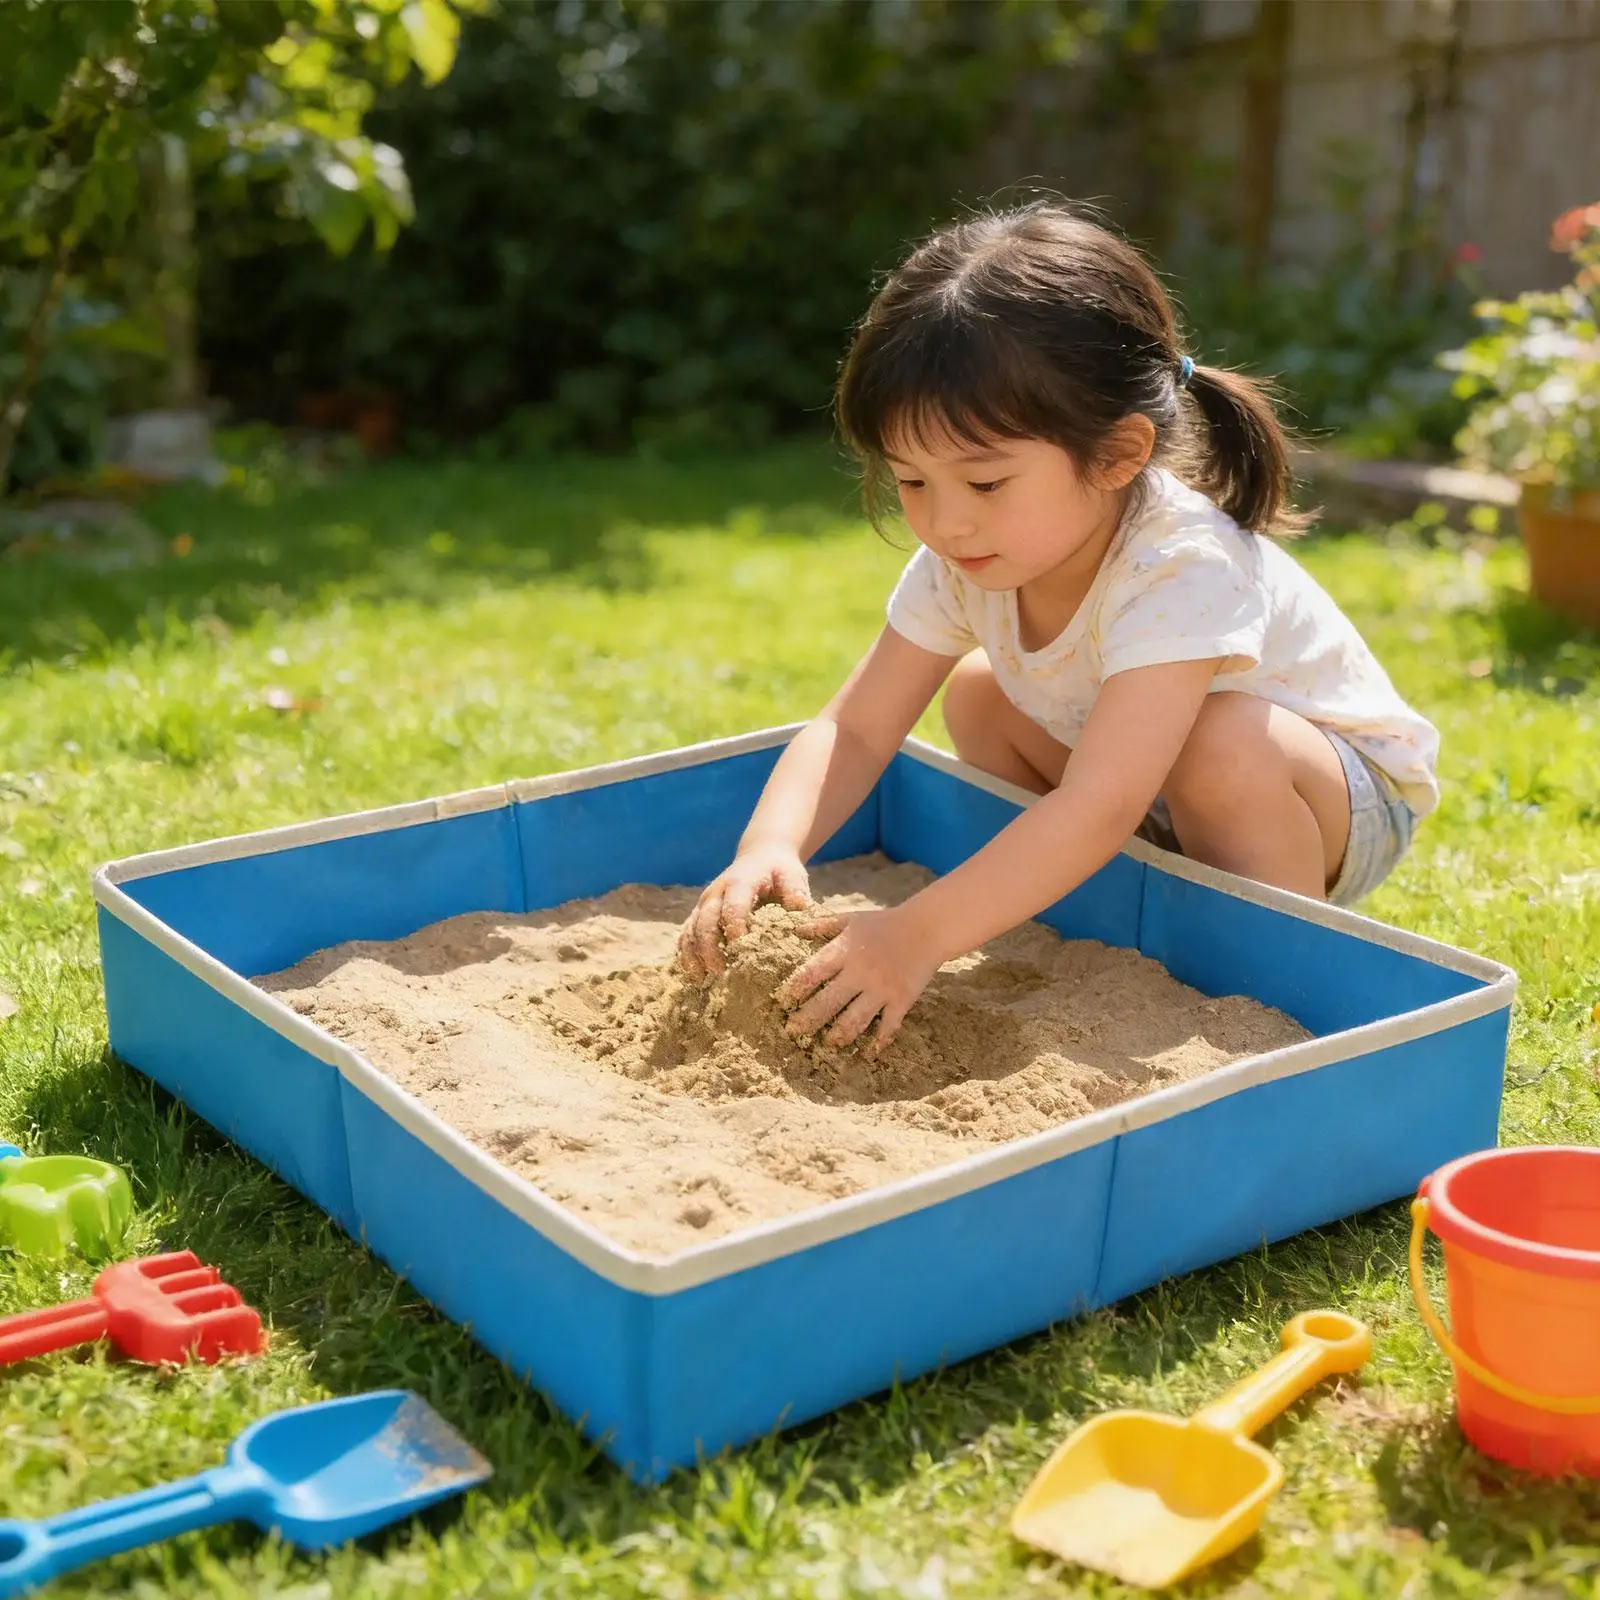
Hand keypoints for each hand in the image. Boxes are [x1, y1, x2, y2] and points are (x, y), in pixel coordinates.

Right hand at [677, 843, 811, 977]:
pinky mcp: (700, 911)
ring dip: (693, 953)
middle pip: (706, 920)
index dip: (734, 926)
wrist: (760, 856)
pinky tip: (692, 972)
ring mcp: (705, 902)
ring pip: (691, 927)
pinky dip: (686, 952)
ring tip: (700, 978)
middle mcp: (717, 892)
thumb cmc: (779, 869)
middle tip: (718, 971)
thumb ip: (795, 890)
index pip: (733, 905)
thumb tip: (799, 908)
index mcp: (740, 882)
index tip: (739, 947)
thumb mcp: (792, 874)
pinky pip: (686, 932)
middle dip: (709, 946)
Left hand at [777, 906, 940, 1051]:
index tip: (783, 1002)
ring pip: (855, 1019)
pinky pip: (888, 1026)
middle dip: (808, 1019)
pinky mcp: (901, 1000)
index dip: (796, 989)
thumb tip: (795, 928)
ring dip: (839, 1035)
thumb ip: (823, 924)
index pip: (813, 973)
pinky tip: (869, 1052)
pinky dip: (879, 1041)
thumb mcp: (851, 919)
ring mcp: (882, 988)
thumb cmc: (884, 922)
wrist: (927, 927)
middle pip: (828, 1002)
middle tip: (793, 1032)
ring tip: (827, 1044)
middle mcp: (861, 972)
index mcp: (845, 951)